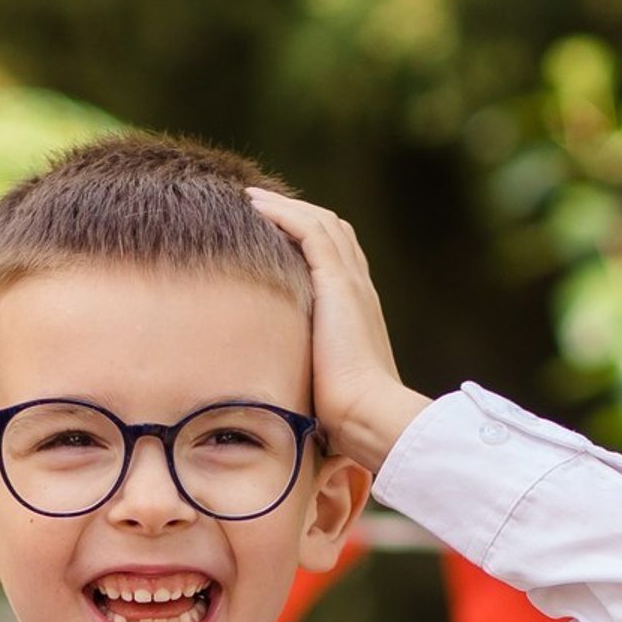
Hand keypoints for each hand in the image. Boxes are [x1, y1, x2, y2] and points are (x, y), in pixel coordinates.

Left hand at [245, 190, 430, 472]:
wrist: (369, 416)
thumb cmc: (348, 420)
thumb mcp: (325, 392)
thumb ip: (310, 383)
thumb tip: (288, 411)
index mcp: (358, 313)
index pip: (339, 260)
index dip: (310, 243)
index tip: (276, 238)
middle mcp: (358, 290)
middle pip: (333, 233)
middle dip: (299, 217)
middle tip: (260, 210)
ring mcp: (350, 283)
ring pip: (321, 224)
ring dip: (286, 208)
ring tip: (252, 201)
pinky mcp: (337, 283)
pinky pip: (309, 230)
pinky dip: (284, 214)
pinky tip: (255, 208)